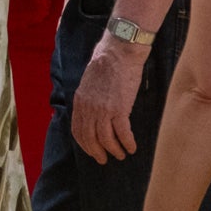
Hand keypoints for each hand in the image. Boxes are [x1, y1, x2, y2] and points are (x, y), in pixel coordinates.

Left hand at [70, 43, 147, 161]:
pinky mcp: (119, 108)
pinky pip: (122, 133)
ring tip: (121, 155)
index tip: (92, 151)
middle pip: (90, 138)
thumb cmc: (107, 62)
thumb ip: (88, 97)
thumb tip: (91, 111)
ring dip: (114, 150)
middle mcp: (89, 108)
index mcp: (80, 101)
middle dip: (97, 152)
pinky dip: (127, 143)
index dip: (85, 144)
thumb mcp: (89, 81)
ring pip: (106, 139)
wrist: (119, 51)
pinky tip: (132, 147)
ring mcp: (103, 109)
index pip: (78, 130)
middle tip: (104, 159)